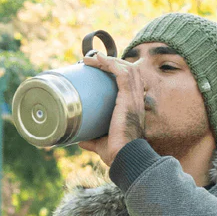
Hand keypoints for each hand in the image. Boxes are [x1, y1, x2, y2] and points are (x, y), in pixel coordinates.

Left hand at [77, 50, 147, 167]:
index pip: (128, 82)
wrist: (124, 157)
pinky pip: (121, 73)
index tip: (99, 69)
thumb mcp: (102, 144)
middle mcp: (136, 99)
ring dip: (107, 60)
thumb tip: (80, 141)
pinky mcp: (128, 98)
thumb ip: (92, 140)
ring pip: (125, 68)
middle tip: (91, 61)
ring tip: (91, 58)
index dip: (116, 72)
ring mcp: (134, 97)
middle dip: (110, 62)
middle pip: (128, 70)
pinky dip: (110, 63)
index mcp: (133, 107)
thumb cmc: (116, 153)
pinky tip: (99, 58)